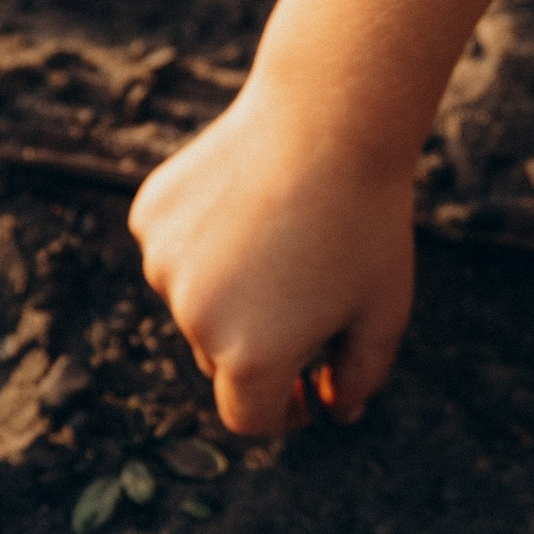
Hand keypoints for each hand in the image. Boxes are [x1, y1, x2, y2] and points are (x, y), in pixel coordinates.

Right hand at [128, 86, 414, 437]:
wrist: (329, 117)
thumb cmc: (367, 220)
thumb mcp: (384, 310)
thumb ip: (361, 376)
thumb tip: (334, 408)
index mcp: (252, 358)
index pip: (250, 416)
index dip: (283, 412)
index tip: (308, 389)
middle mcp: (195, 319)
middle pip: (221, 359)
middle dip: (262, 345)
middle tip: (312, 292)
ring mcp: (164, 265)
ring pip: (196, 302)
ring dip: (232, 290)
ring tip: (285, 235)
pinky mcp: (149, 217)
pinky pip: (176, 250)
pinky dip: (206, 243)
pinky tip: (249, 203)